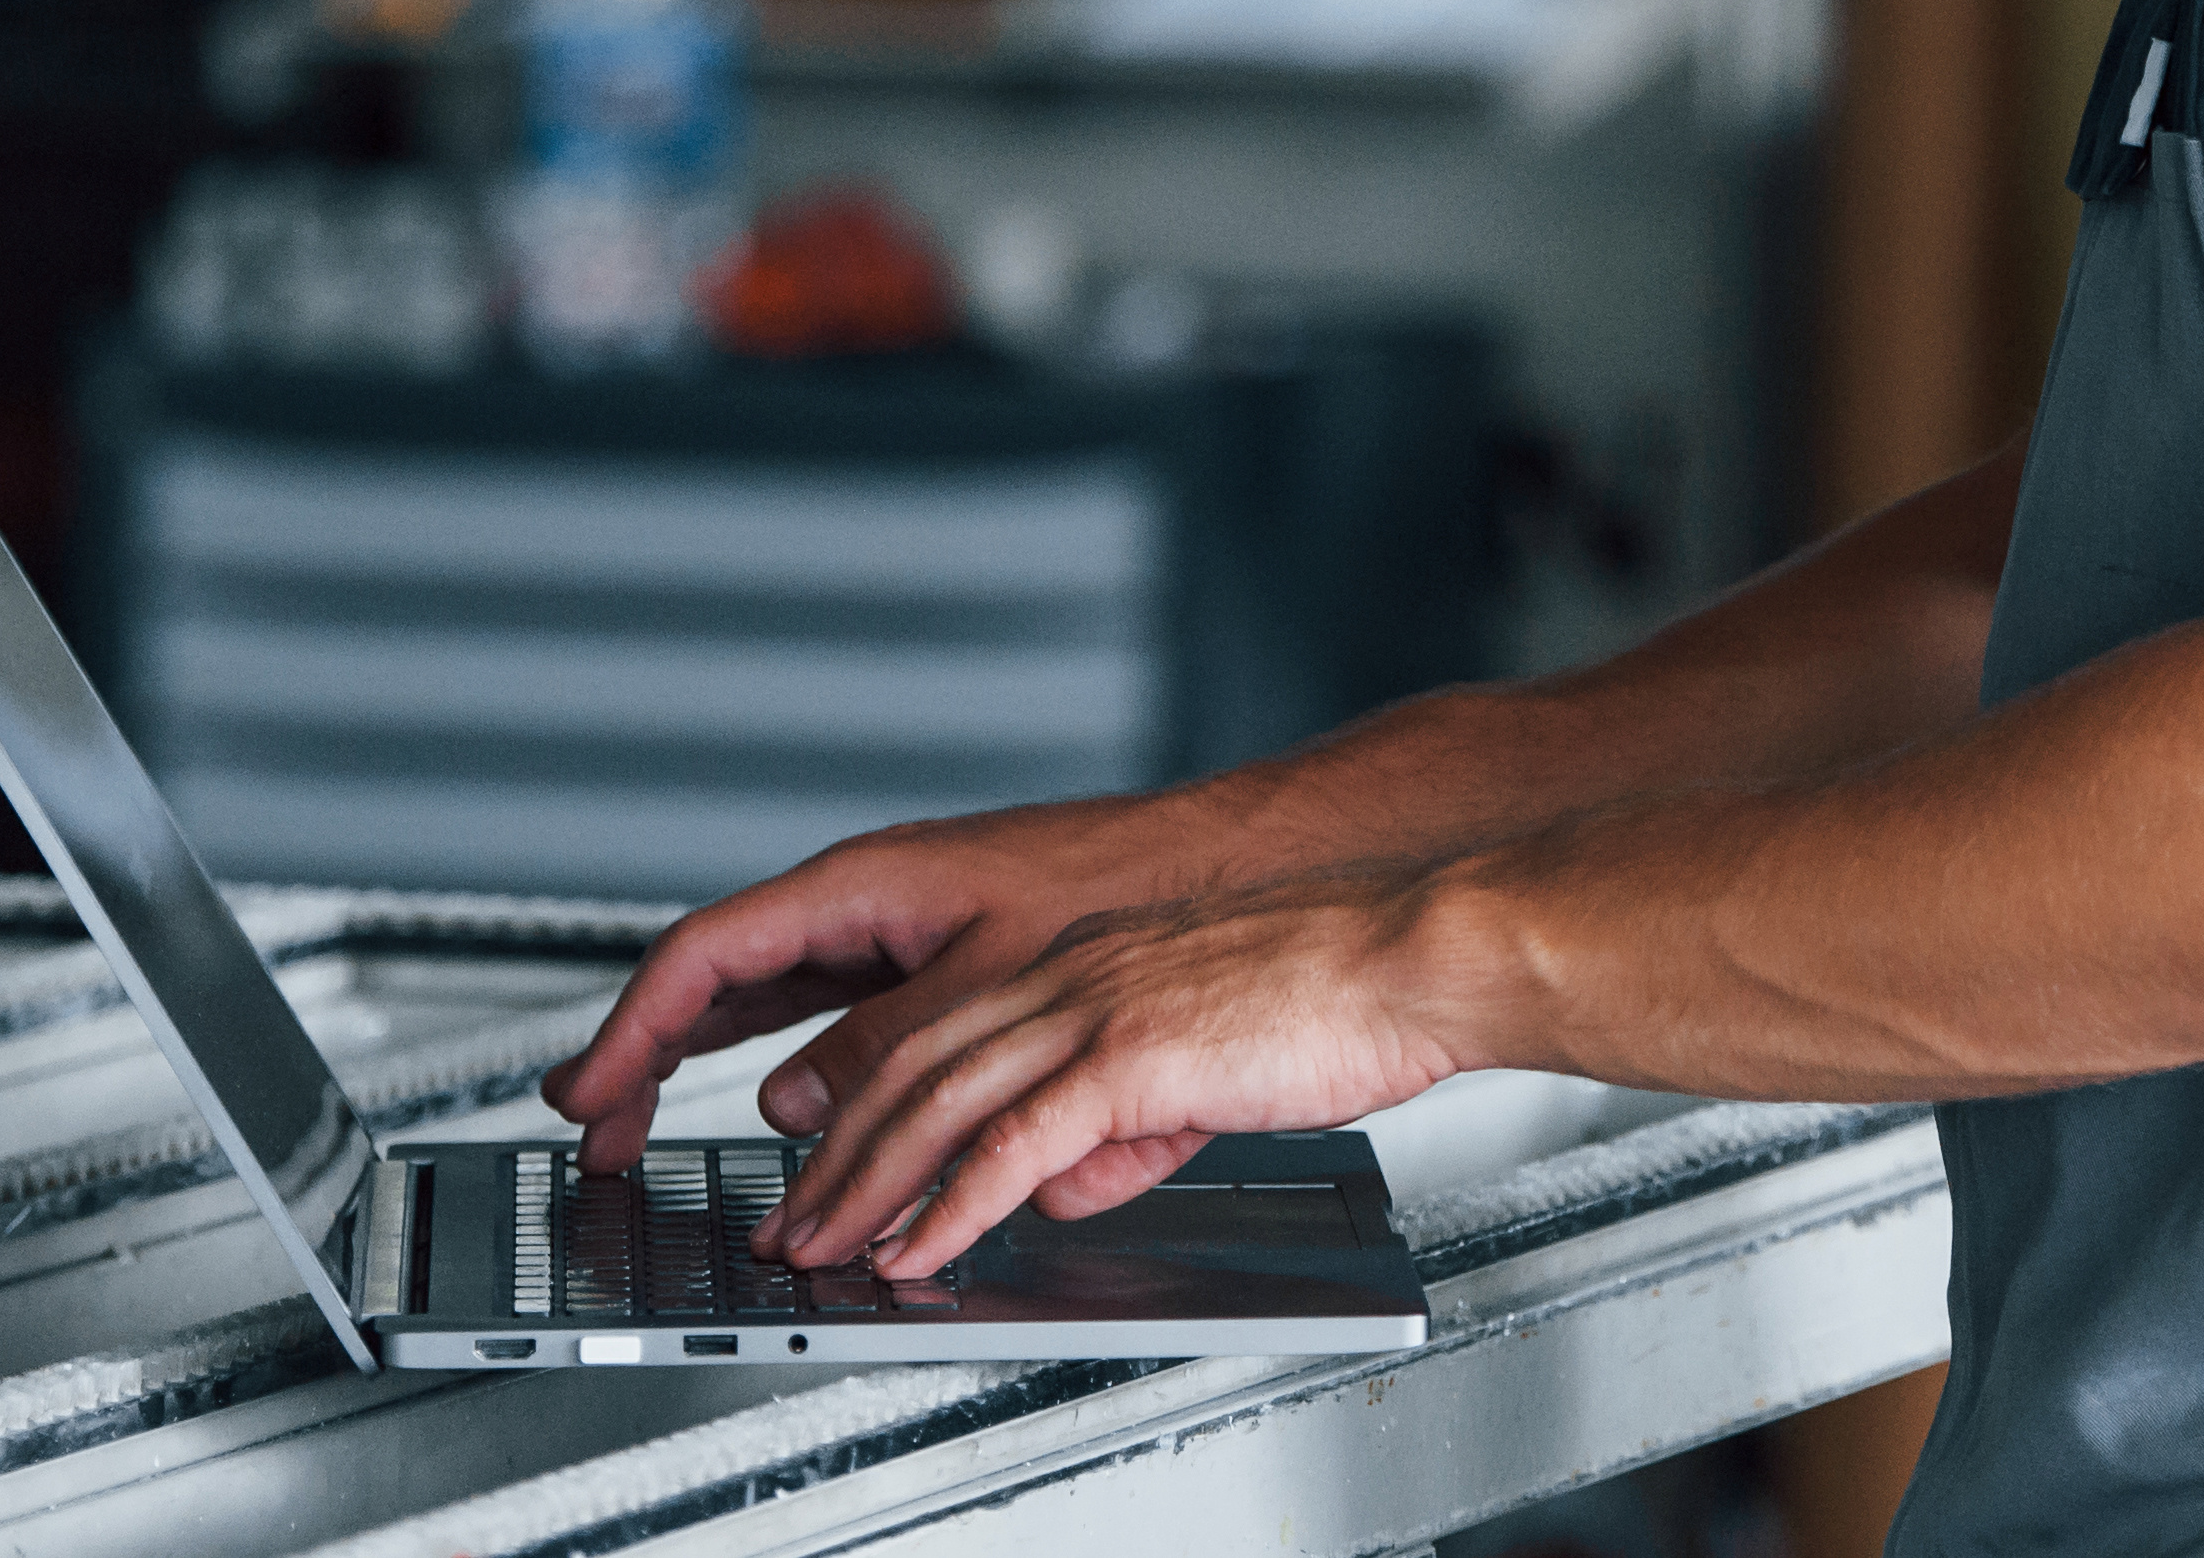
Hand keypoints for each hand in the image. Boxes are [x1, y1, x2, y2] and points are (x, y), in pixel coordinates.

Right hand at [540, 791, 1231, 1177]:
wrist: (1219, 864)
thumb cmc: (1125, 882)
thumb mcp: (989, 976)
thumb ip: (885, 1043)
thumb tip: (796, 1104)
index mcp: (865, 885)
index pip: (707, 955)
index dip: (631, 1029)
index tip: (584, 1093)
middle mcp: (870, 904)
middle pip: (719, 978)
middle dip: (642, 1051)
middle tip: (593, 1127)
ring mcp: (900, 934)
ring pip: (769, 999)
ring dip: (703, 1063)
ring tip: (650, 1124)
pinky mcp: (940, 965)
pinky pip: (834, 1017)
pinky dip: (792, 1066)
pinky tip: (783, 1111)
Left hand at [759, 870, 1476, 1276]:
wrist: (1411, 954)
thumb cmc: (1339, 1000)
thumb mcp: (1204, 1066)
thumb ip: (1124, 1122)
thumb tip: (1070, 1186)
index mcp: (1089, 964)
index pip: (944, 1034)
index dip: (871, 1107)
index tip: (832, 1167)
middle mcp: (1075, 974)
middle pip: (916, 1066)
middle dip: (840, 1156)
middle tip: (792, 1224)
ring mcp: (1098, 1007)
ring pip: (944, 1101)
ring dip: (869, 1186)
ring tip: (822, 1248)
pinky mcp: (1132, 1053)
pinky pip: (1016, 1140)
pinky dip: (952, 1202)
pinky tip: (918, 1246)